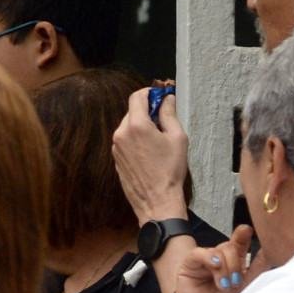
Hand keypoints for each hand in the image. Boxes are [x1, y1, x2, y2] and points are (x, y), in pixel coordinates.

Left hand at [111, 83, 189, 223]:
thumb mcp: (177, 137)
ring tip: (158, 136)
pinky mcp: (116, 159)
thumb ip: (169, 114)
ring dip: (141, 124)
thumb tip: (167, 98)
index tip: (161, 95)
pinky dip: (135, 138)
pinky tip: (149, 149)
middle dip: (147, 109)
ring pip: (127, 126)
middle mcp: (121, 134)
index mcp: (136, 125)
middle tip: (164, 116)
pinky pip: (125, 140)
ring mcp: (116, 148)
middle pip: (132, 111)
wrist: (156, 200)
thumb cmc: (170, 169)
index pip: (137, 97)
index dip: (150, 92)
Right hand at [169, 224, 257, 292]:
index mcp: (234, 262)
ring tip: (224, 285)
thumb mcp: (248, 285)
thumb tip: (272, 248)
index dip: (243, 235)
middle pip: (230, 246)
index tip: (247, 231)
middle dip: (236, 263)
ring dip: (225, 267)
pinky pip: (199, 253)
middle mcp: (220, 260)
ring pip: (218, 249)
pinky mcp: (189, 266)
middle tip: (236, 282)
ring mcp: (204, 262)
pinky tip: (214, 266)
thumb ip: (258, 266)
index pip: (240, 243)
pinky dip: (209, 258)